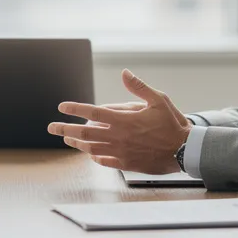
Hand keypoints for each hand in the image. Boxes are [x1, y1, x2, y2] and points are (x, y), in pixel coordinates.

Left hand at [48, 69, 190, 173]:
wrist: (185, 151)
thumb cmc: (172, 124)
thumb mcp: (158, 100)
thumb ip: (138, 87)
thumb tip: (124, 73)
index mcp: (124, 120)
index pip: (92, 113)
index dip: (75, 109)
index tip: (62, 107)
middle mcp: (118, 137)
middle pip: (85, 133)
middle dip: (65, 129)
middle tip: (52, 127)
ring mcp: (121, 152)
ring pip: (91, 148)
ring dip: (76, 143)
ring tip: (66, 139)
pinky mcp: (127, 164)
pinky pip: (105, 161)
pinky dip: (95, 157)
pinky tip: (90, 154)